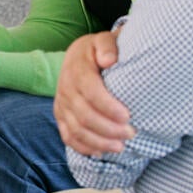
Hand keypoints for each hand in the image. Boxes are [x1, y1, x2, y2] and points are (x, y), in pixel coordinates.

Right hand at [55, 31, 133, 155]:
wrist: (80, 55)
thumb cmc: (99, 50)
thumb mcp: (104, 40)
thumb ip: (107, 46)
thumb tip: (108, 60)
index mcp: (77, 68)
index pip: (89, 91)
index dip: (108, 107)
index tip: (128, 116)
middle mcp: (65, 88)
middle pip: (83, 115)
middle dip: (108, 129)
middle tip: (131, 133)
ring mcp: (61, 104)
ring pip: (76, 130)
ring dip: (99, 142)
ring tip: (120, 146)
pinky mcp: (61, 116)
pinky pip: (68, 136)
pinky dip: (84, 148)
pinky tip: (101, 153)